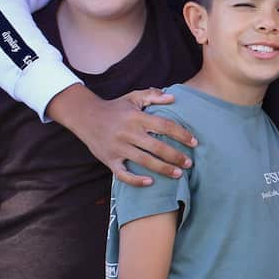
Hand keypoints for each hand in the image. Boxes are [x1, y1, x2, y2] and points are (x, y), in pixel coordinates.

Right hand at [48, 84, 195, 186]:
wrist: (84, 116)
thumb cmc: (115, 108)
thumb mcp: (133, 97)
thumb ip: (153, 95)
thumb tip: (173, 98)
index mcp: (136, 117)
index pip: (164, 126)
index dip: (182, 134)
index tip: (194, 142)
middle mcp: (128, 132)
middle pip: (157, 147)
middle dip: (176, 156)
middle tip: (189, 163)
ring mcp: (117, 147)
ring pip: (144, 161)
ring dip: (163, 169)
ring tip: (178, 174)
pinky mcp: (109, 159)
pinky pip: (123, 174)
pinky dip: (136, 180)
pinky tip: (150, 182)